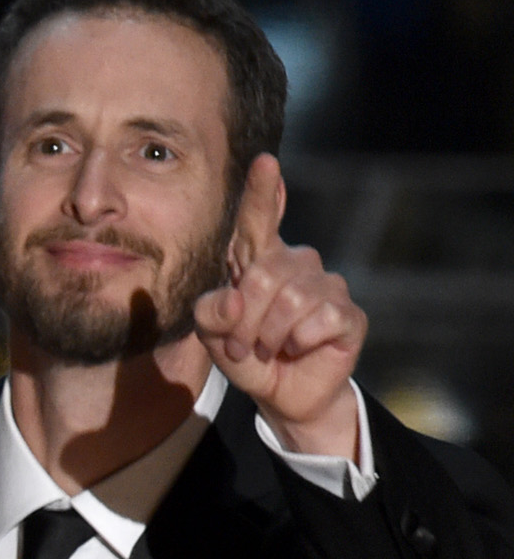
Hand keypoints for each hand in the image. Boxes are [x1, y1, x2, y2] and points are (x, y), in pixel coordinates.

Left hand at [195, 155, 365, 459]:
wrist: (280, 395)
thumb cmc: (247, 355)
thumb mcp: (213, 337)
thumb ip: (211, 313)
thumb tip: (233, 300)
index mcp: (259, 263)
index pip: (258, 223)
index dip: (261, 193)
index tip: (263, 162)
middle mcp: (296, 265)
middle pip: (262, 276)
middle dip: (243, 320)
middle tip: (242, 345)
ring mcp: (326, 286)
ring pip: (289, 300)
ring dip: (268, 335)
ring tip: (268, 348)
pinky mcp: (348, 314)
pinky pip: (319, 318)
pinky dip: (299, 341)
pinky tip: (300, 348)